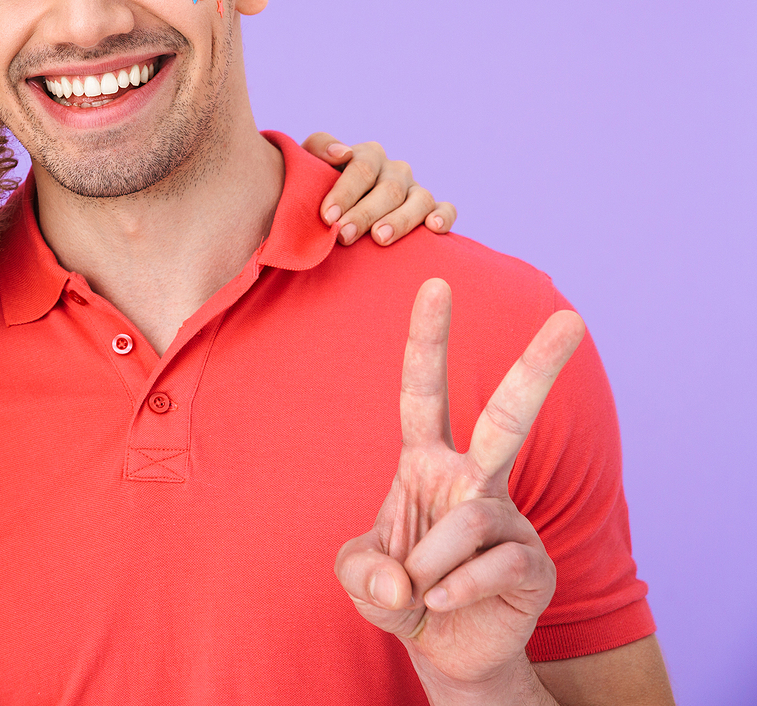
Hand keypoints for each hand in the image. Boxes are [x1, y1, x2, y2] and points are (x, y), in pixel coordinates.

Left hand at [302, 132, 456, 245]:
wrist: (334, 213)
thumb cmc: (318, 188)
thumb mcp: (309, 163)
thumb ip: (319, 147)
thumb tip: (341, 152)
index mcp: (368, 155)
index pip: (362, 167)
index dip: (345, 192)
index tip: (328, 217)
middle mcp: (395, 170)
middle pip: (388, 188)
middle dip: (365, 213)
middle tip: (344, 236)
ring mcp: (415, 189)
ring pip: (419, 199)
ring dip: (400, 220)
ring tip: (380, 238)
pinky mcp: (431, 209)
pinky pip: (446, 209)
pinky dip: (443, 217)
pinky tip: (433, 228)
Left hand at [334, 279, 585, 699]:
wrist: (441, 647)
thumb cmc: (398, 590)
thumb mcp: (358, 576)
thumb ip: (360, 571)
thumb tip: (402, 580)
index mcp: (427, 462)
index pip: (424, 392)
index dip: (427, 341)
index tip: (436, 283)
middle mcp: (473, 479)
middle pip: (508, 417)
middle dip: (539, 368)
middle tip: (572, 318)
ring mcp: (508, 519)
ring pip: (471, 518)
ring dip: (430, 562)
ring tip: (418, 589)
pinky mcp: (532, 563)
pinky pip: (491, 565)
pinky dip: (455, 589)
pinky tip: (440, 604)